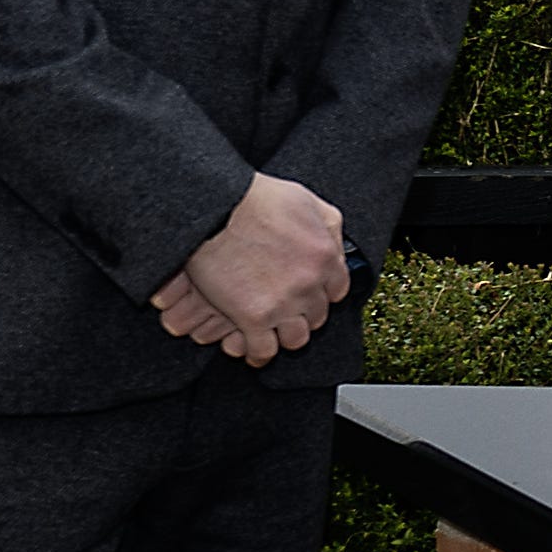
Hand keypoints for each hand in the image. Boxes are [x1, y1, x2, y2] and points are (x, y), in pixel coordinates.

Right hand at [153, 172, 348, 361]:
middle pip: (317, 315)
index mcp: (324, 256)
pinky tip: (252, 349)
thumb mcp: (304, 199)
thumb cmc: (253, 198)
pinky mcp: (252, 318)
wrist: (214, 207)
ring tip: (272, 329)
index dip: (322, 292)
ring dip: (285, 334)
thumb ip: (327, 225)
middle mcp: (309, 283)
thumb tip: (336, 247)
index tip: (310, 292)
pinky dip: (259, 353)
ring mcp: (283, 304)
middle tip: (287, 308)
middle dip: (303, 312)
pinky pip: (263, 350)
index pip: (337, 290)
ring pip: (296, 338)